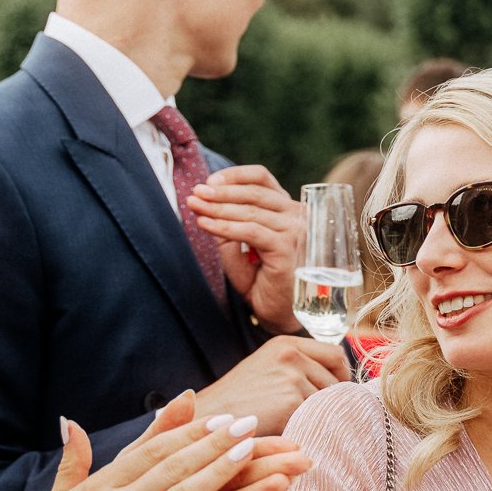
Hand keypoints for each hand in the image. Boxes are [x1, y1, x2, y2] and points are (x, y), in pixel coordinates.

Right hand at [7, 396, 311, 490]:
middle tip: (247, 424)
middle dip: (212, 443)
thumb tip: (70, 423)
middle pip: (172, 467)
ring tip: (248, 456)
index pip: (151, 451)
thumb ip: (72, 462)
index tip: (220, 418)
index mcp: (100, 487)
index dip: (187, 432)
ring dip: (217, 474)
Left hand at [187, 165, 300, 332]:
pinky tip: (205, 224)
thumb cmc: (264, 283)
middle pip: (254, 193)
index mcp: (288, 210)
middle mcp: (297, 216)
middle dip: (220, 192)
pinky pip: (250, 232)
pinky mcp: (287, 248)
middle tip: (195, 193)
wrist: (281, 315)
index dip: (235, 176)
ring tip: (194, 206)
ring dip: (218, 208)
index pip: (263, 179)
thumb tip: (206, 205)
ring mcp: (295, 231)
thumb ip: (230, 228)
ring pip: (250, 211)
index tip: (210, 181)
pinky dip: (224, 227)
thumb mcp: (242, 249)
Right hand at [193, 335, 349, 436]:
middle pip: (337, 380)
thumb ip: (297, 366)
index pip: (335, 355)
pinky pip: (318, 416)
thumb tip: (339, 379)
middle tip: (316, 415)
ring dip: (320, 414)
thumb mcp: (267, 368)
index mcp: (286, 344)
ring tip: (296, 423)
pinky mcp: (292, 400)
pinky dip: (310, 426)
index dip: (341, 375)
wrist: (211, 417)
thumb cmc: (238, 400)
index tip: (337, 392)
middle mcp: (291, 354)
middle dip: (332, 399)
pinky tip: (292, 430)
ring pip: (330, 401)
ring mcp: (292, 376)